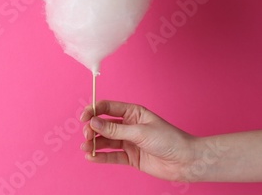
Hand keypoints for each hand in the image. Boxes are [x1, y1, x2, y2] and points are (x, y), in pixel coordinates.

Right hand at [80, 100, 196, 181]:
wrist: (186, 161)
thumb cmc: (169, 140)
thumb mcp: (140, 132)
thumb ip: (115, 129)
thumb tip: (94, 122)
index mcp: (132, 112)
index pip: (107, 108)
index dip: (93, 111)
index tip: (84, 118)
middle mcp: (128, 125)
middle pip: (103, 125)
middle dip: (92, 129)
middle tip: (87, 136)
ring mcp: (129, 141)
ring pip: (106, 141)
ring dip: (94, 144)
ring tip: (86, 148)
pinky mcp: (130, 157)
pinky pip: (112, 155)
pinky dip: (101, 157)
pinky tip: (91, 157)